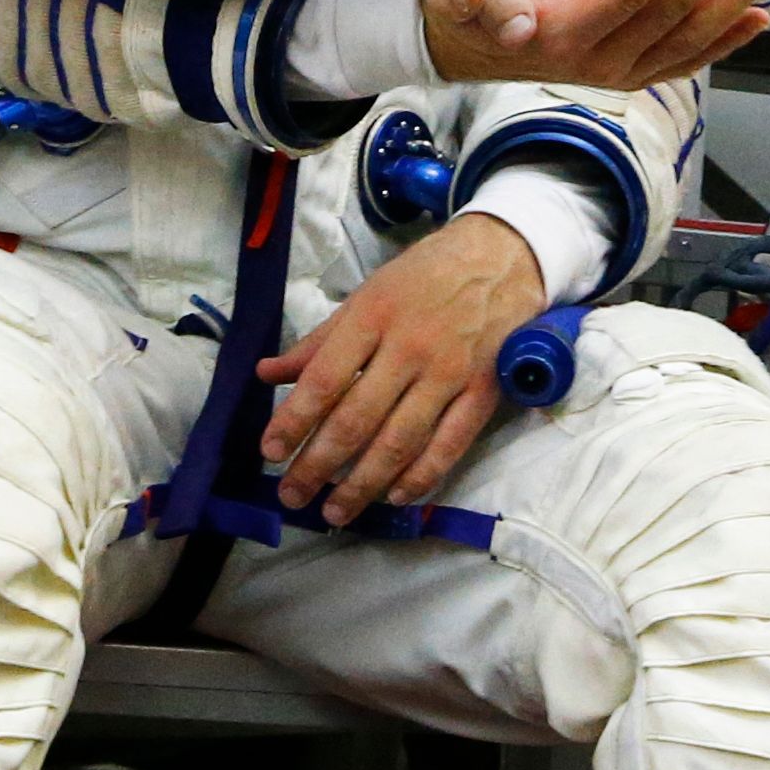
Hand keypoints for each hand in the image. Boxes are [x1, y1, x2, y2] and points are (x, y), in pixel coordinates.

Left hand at [259, 215, 547, 523]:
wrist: (502, 257)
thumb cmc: (424, 276)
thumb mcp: (365, 295)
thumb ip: (318, 342)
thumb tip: (266, 374)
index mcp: (372, 317)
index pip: (324, 380)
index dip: (293, 421)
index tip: (269, 452)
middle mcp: (408, 347)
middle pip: (356, 419)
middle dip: (318, 465)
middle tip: (292, 495)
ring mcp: (449, 373)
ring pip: (400, 441)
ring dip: (363, 484)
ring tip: (334, 512)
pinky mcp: (483, 392)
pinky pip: (449, 445)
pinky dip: (420, 476)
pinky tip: (394, 496)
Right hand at [421, 0, 769, 88]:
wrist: (454, 46)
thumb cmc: (459, 0)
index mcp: (553, 36)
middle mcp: (591, 64)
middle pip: (667, 15)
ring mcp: (613, 73)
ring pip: (686, 39)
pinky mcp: (624, 71)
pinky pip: (680, 59)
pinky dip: (720, 40)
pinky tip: (755, 16)